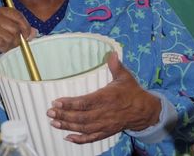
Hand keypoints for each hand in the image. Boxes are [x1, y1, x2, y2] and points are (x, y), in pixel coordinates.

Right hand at [0, 5, 35, 63]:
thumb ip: (14, 27)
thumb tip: (35, 32)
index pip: (16, 14)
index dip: (25, 25)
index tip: (28, 35)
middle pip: (15, 27)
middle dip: (18, 38)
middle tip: (13, 45)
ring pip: (10, 36)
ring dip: (10, 45)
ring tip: (3, 47)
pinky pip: (1, 43)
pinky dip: (3, 48)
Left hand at [46, 52, 160, 143]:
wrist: (144, 111)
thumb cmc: (131, 91)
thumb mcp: (124, 76)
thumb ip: (116, 65)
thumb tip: (112, 52)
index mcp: (107, 98)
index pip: (85, 102)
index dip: (70, 104)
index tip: (56, 102)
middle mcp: (105, 113)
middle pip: (81, 117)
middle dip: (64, 116)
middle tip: (49, 113)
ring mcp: (105, 124)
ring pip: (84, 128)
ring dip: (68, 126)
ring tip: (53, 123)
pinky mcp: (106, 132)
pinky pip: (92, 138)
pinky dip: (80, 139)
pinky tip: (68, 138)